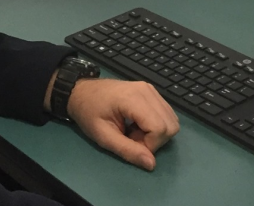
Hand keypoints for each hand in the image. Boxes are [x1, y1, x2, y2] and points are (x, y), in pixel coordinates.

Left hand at [63, 79, 178, 170]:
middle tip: (132, 138)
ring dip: (156, 133)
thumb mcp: (103, 136)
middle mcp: (147, 90)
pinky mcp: (151, 91)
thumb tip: (151, 164)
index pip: (160, 128)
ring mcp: (150, 89)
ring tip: (134, 131)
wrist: (81, 92)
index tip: (130, 144)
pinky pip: (166, 113)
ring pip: (171, 119)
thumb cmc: (89, 113)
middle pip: (170, 125)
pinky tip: (138, 124)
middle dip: (155, 140)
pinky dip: (156, 124)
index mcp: (133, 99)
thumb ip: (127, 150)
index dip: (149, 144)